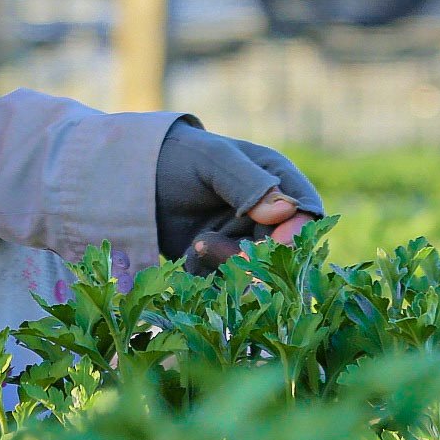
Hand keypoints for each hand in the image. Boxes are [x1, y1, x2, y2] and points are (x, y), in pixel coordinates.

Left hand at [154, 122, 324, 271]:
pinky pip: (226, 282)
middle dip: (257, 257)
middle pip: (284, 252)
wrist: (133, 176)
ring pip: (256, 273)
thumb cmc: (178, 157)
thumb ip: (249, 182)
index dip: (298, 232)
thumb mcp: (213, 161)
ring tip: (199, 244)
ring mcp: (244, 241)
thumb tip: (287, 210)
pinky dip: (209, 273)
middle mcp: (268, 215)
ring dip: (230, 266)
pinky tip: (190, 252)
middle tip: (220, 246)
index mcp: (277, 180)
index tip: (277, 240)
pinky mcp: (220, 263)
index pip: (307, 213)